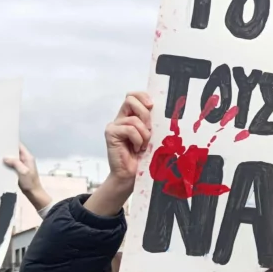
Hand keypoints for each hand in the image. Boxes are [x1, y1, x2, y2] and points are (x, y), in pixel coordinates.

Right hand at [3, 143, 51, 210]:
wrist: (33, 193)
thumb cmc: (30, 183)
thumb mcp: (23, 171)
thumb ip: (15, 163)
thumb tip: (5, 157)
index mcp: (28, 158)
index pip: (20, 146)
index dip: (12, 142)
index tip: (3, 140)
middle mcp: (26, 160)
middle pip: (15, 151)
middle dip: (7, 150)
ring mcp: (22, 165)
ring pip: (13, 158)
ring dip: (6, 157)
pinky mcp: (19, 171)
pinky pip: (12, 164)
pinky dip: (7, 164)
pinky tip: (0, 164)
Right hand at [85, 92, 152, 216]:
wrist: (132, 175)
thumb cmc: (144, 157)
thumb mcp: (152, 136)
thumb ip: (152, 123)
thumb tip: (161, 110)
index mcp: (131, 116)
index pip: (133, 95)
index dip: (142, 96)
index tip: (152, 106)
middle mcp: (121, 118)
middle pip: (130, 99)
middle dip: (145, 114)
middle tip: (150, 129)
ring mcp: (115, 125)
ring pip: (133, 118)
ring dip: (144, 133)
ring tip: (143, 146)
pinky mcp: (111, 133)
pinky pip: (129, 129)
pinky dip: (138, 139)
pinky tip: (136, 149)